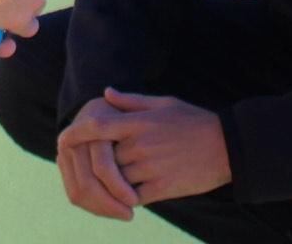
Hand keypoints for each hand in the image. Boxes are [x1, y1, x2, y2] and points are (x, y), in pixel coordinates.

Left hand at [59, 88, 230, 206]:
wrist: (228, 147)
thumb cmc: (194, 121)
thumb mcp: (164, 103)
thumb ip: (132, 102)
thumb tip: (105, 94)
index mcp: (139, 122)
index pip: (98, 126)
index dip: (76, 132)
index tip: (63, 138)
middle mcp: (141, 145)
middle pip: (103, 157)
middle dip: (95, 162)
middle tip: (88, 164)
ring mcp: (151, 168)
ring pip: (115, 180)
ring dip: (109, 181)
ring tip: (106, 181)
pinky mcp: (162, 188)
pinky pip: (132, 197)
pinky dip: (124, 198)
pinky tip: (125, 195)